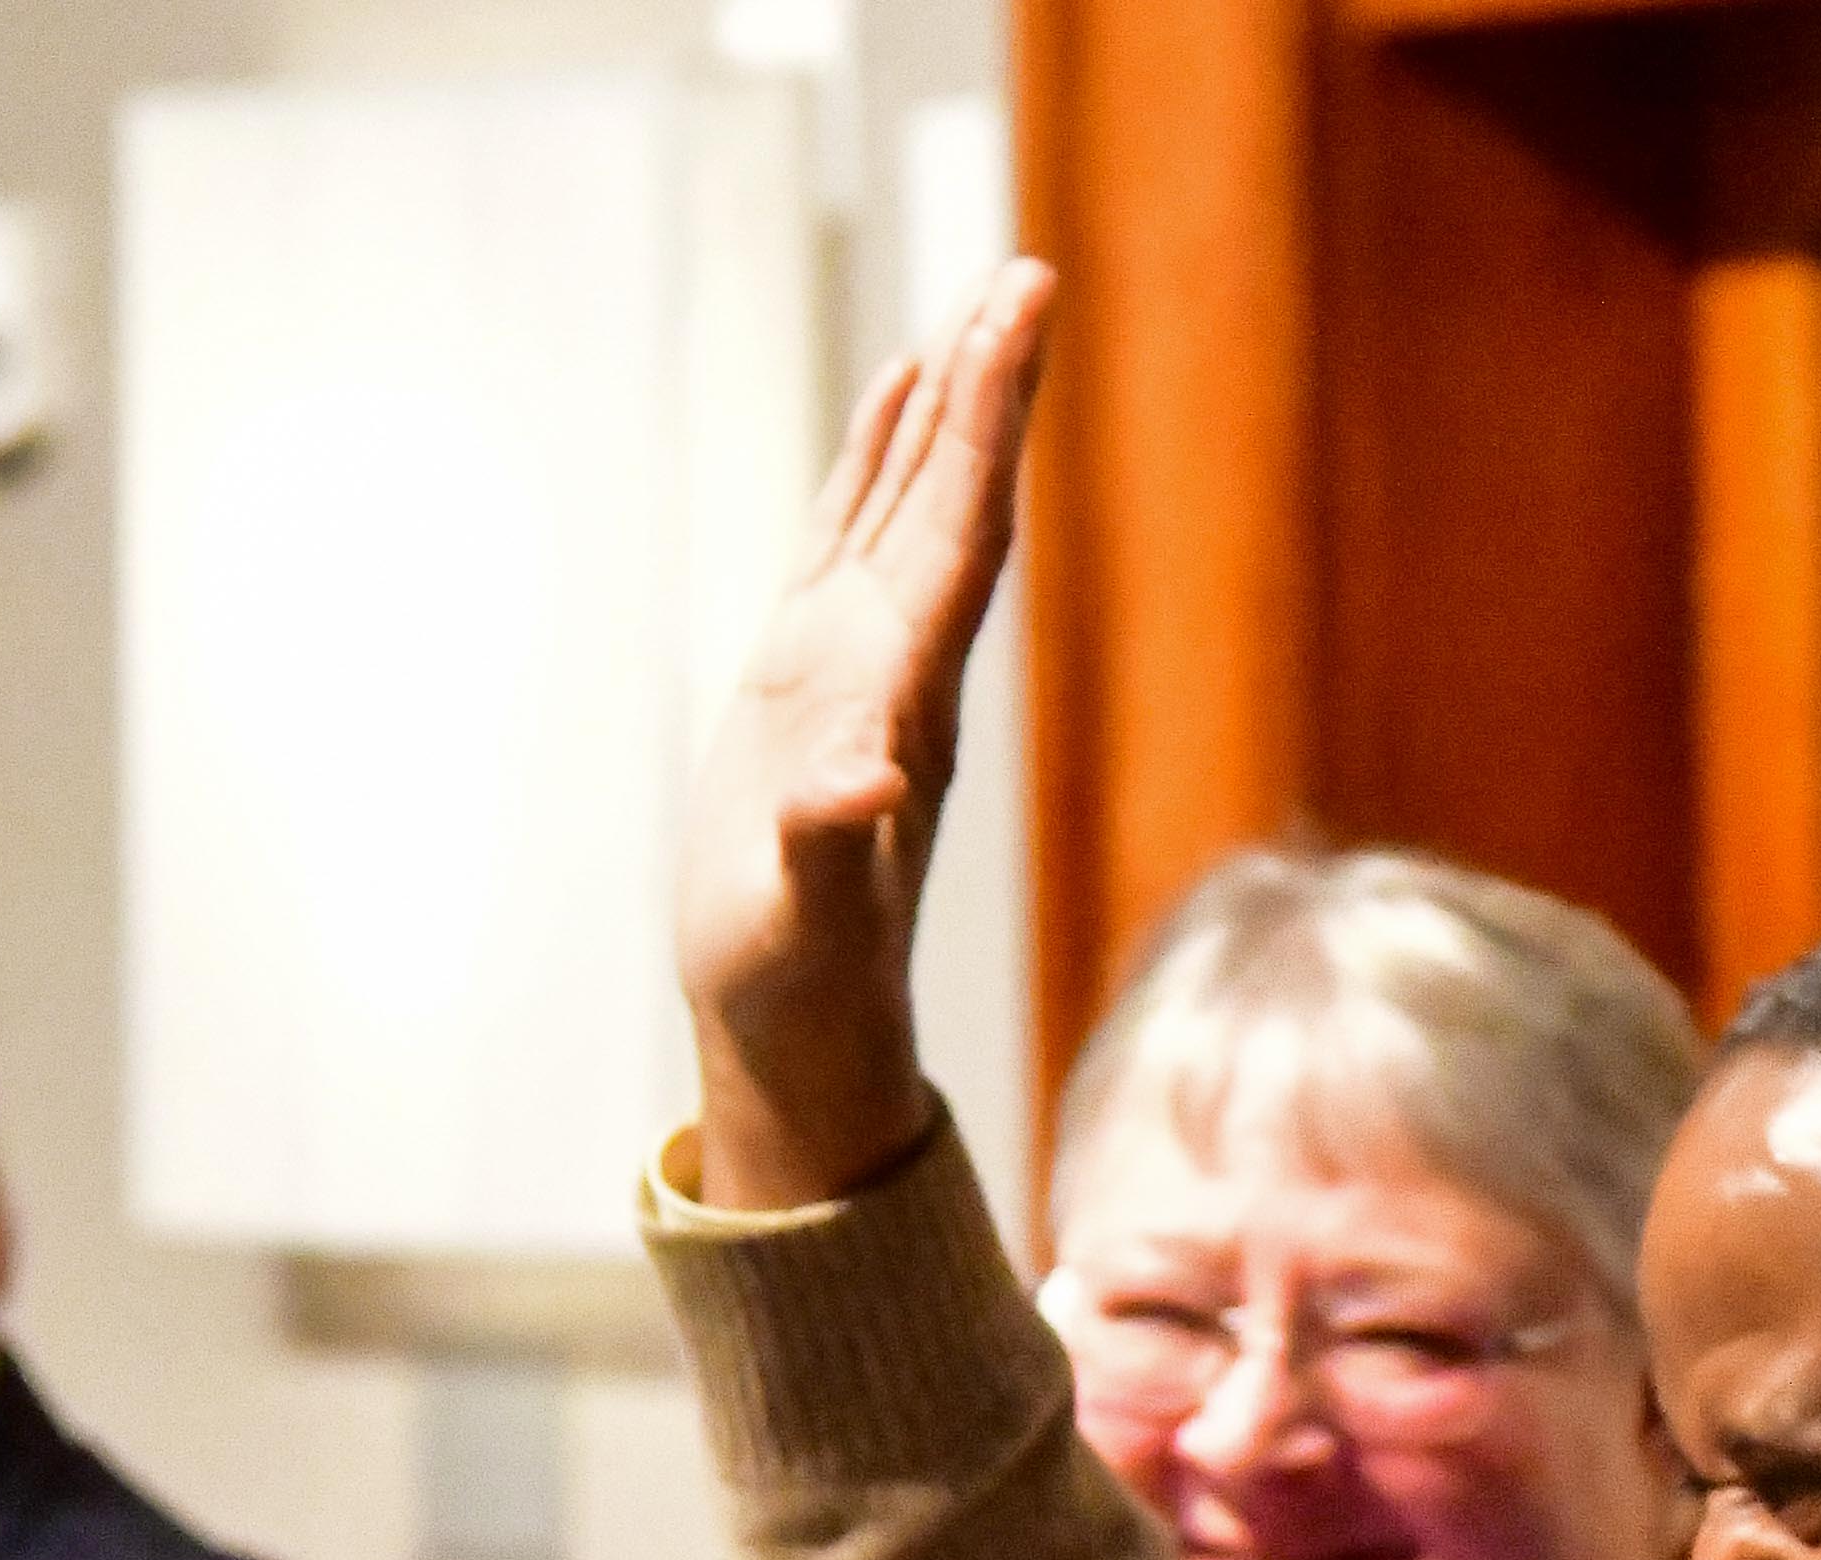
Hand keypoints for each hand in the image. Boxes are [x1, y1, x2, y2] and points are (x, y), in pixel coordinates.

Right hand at [674, 259, 1055, 1207]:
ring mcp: (860, 665)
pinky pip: (853, 539)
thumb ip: (829, 841)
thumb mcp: (802, 917)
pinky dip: (875, 460)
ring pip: (913, 505)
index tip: (1013, 325)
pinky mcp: (811, 679)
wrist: (799, 1026)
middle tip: (1024, 272)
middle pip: (956, 499)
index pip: (959, 537)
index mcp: (902, 698)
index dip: (984, 430)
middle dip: (988, 389)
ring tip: (973, 304)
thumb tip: (865, 778)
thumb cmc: (796, 979)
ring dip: (946, 408)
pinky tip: (893, 395)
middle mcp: (899, 666)